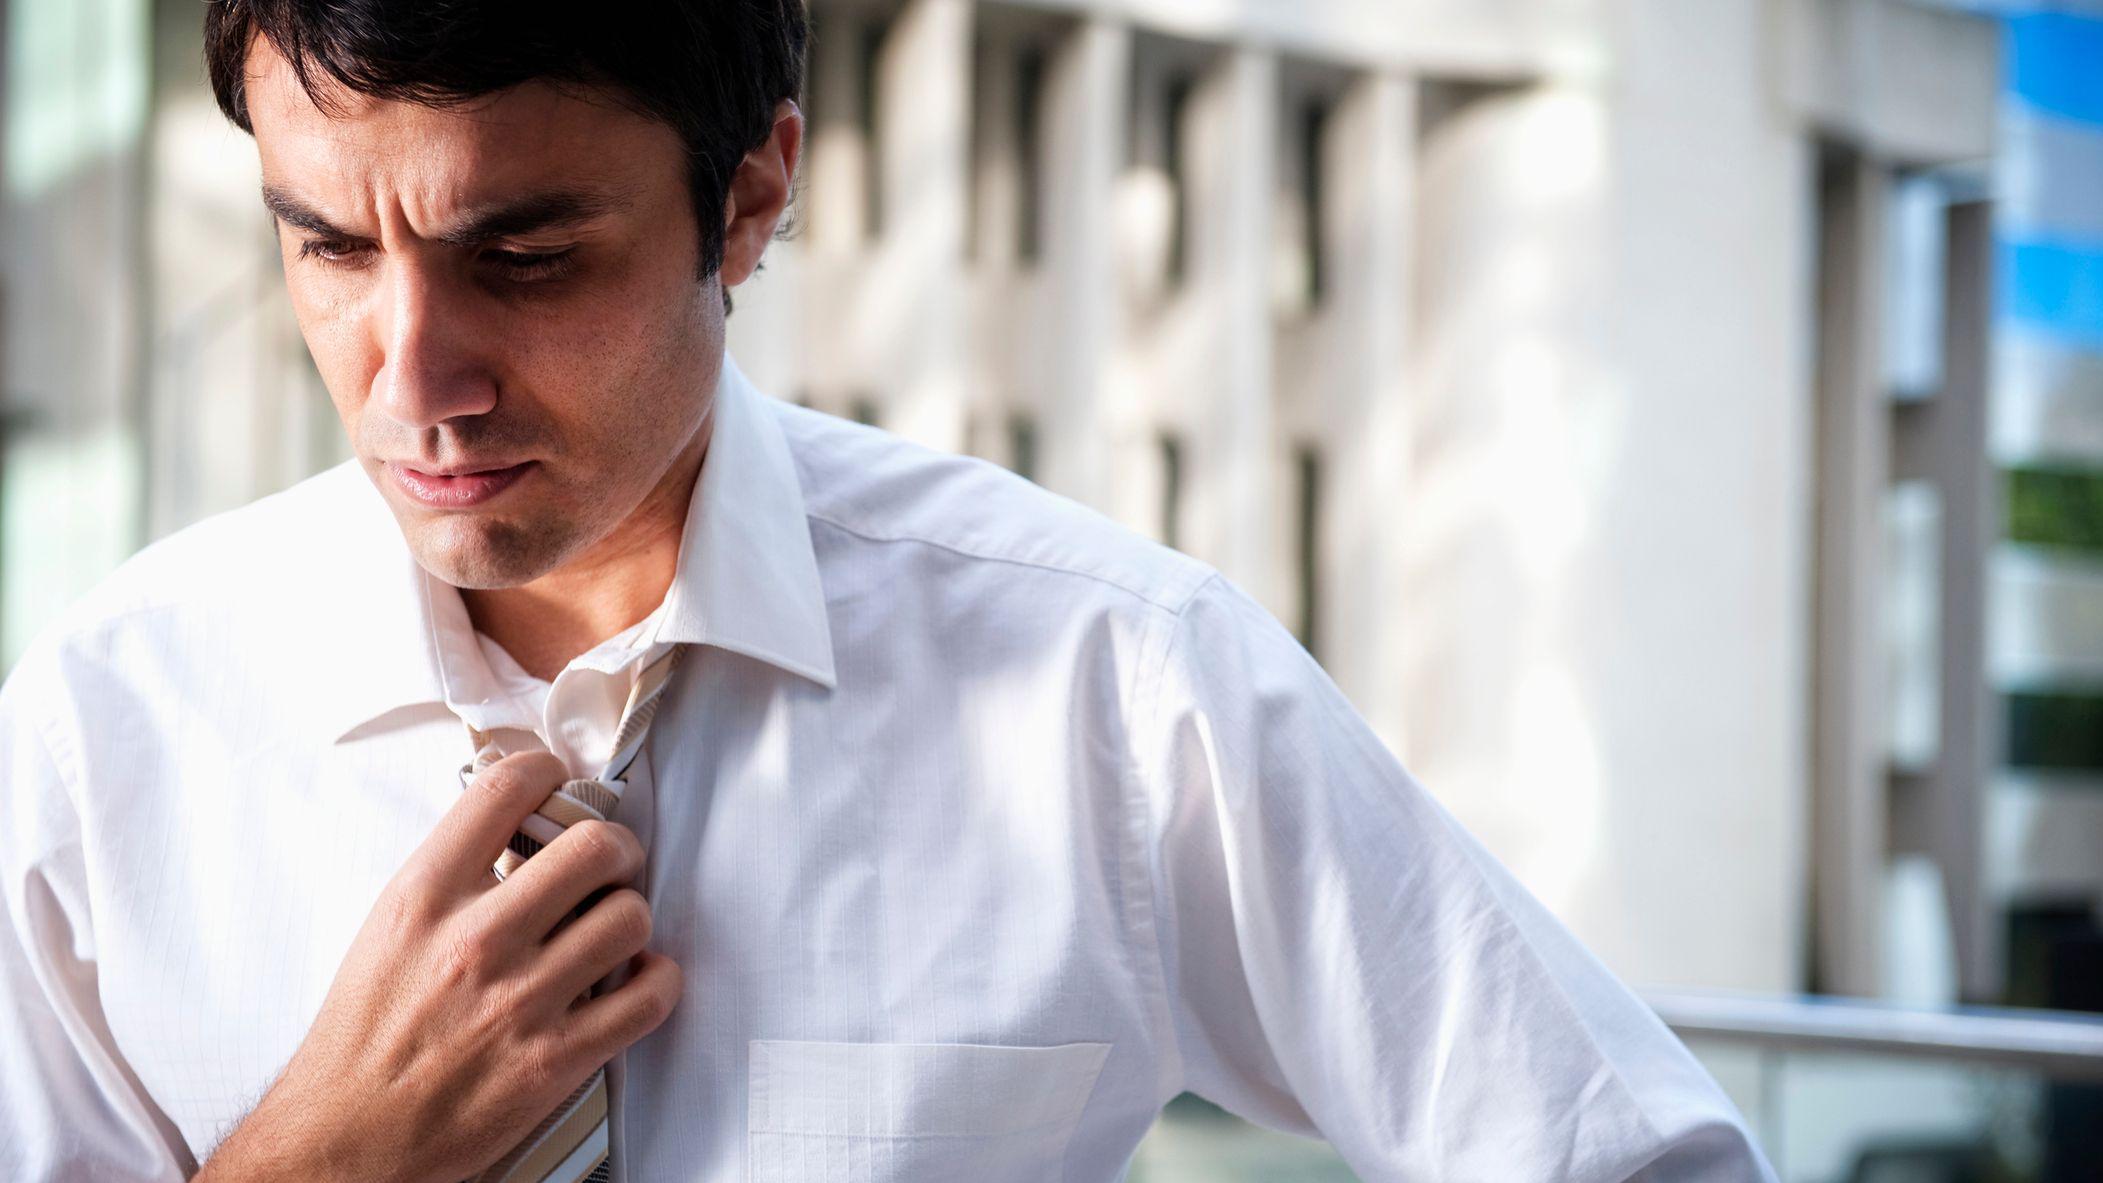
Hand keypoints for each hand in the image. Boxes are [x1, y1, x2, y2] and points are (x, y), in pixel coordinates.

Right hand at [197, 752, 682, 1182]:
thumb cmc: (366, 1034)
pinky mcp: (556, 1059)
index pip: (504, 789)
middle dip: (615, 847)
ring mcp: (521, 1000)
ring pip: (630, 915)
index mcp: (424, 897)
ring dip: (630, 917)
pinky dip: (656, 981)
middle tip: (608, 864)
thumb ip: (454, 874)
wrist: (347, 1138)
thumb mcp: (389, 928)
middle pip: (595, 846)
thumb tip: (523, 828)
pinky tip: (636, 979)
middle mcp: (477, 940)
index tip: (558, 785)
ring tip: (610, 930)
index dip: (547, 772)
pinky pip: (649, 996)